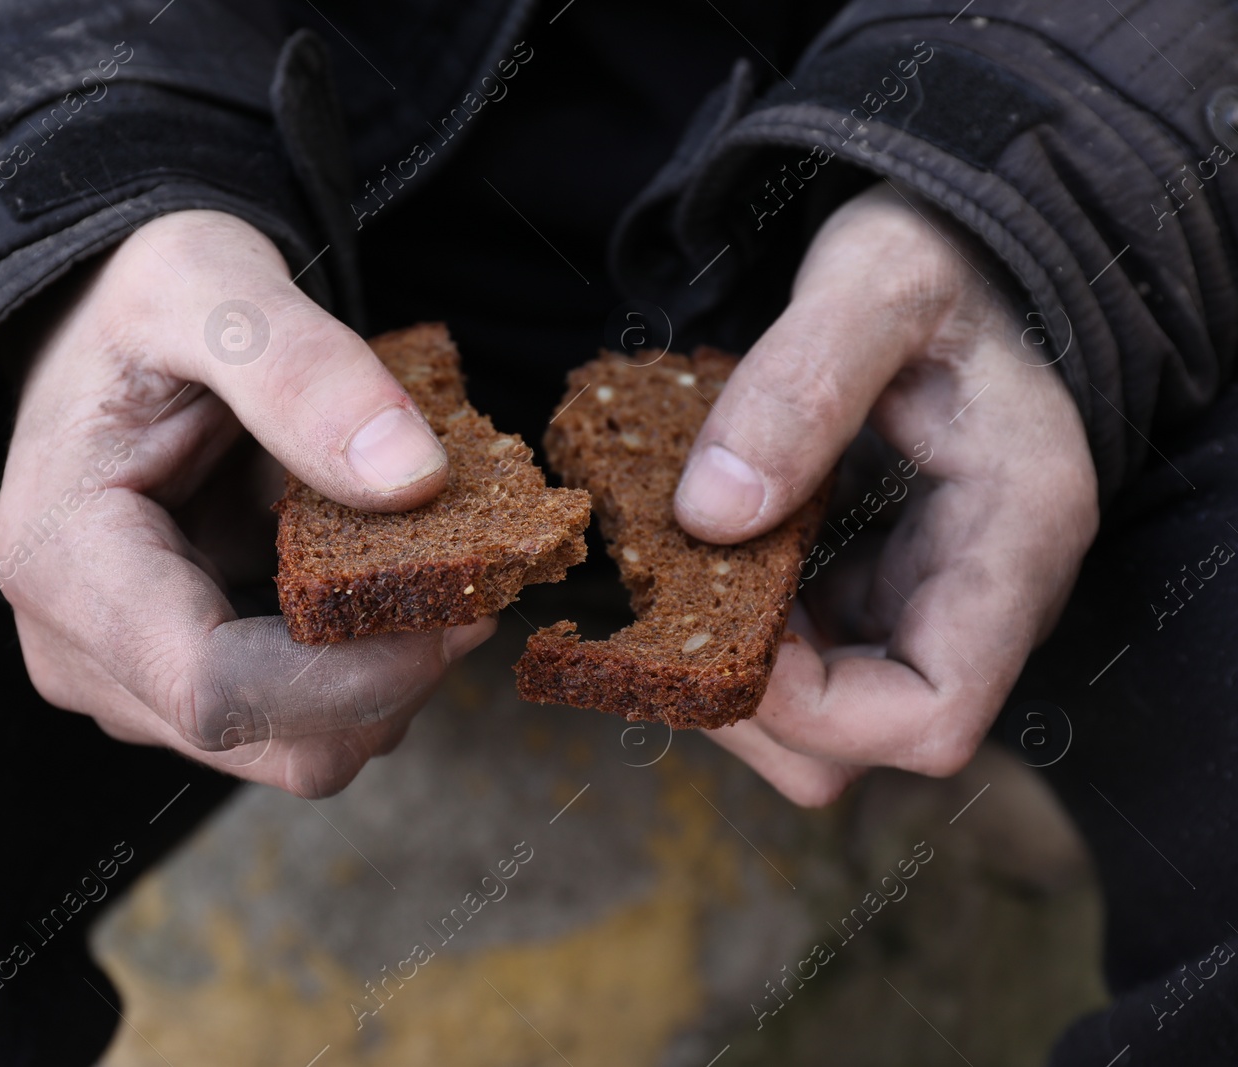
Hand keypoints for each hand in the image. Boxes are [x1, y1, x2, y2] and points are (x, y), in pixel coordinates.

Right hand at [0, 210, 493, 797]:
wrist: (100, 331)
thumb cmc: (138, 302)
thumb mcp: (207, 282)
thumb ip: (301, 370)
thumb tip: (412, 480)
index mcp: (66, 563)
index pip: (220, 691)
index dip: (360, 676)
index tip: (467, 610)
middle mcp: (81, 653)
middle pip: (273, 741)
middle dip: (393, 679)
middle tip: (474, 583)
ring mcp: (129, 683)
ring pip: (297, 746)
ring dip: (387, 675)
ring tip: (425, 565)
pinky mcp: (177, 687)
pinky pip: (299, 717)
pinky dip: (365, 666)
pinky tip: (386, 584)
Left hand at [673, 184, 1097, 805]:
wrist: (965, 249)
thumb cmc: (939, 254)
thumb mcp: (875, 284)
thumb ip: (799, 388)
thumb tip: (711, 514)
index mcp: (1014, 539)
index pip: (930, 716)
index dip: (809, 711)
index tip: (711, 639)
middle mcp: (986, 595)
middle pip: (864, 740)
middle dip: (752, 702)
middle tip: (660, 617)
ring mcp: (933, 597)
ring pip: (828, 711)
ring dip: (737, 669)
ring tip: (671, 580)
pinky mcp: (884, 583)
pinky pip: (809, 652)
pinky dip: (742, 628)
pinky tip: (698, 559)